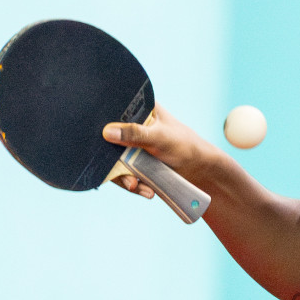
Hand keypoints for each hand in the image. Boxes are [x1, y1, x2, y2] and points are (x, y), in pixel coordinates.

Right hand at [101, 105, 217, 198]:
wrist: (199, 171)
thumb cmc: (184, 146)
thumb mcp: (159, 137)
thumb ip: (136, 134)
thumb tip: (107, 132)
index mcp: (138, 109)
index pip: (112, 111)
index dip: (102, 123)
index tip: (100, 139)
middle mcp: (131, 125)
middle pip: (107, 140)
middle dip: (111, 162)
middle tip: (126, 177)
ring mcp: (131, 146)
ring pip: (113, 161)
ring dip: (124, 178)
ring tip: (136, 187)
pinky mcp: (133, 163)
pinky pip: (123, 174)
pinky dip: (132, 184)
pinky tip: (147, 191)